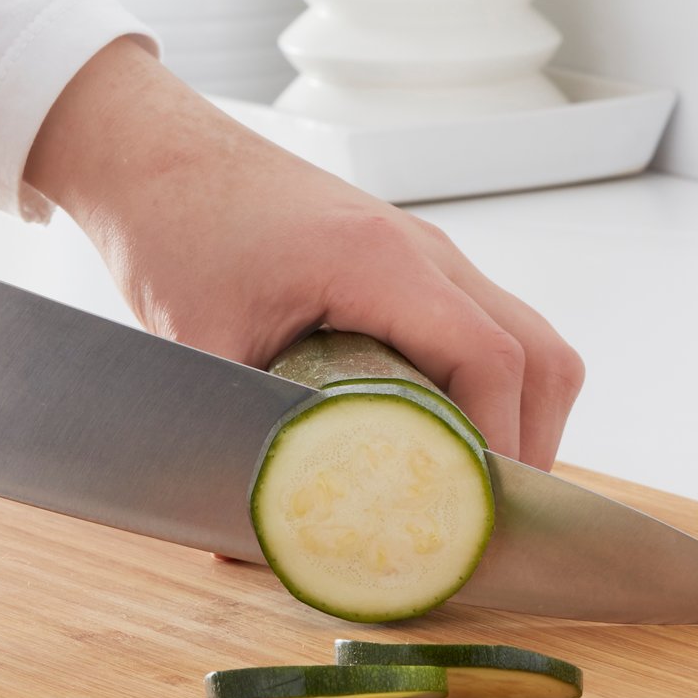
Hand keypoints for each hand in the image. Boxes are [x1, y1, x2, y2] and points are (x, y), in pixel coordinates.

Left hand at [25, 40, 583, 468]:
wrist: (158, 156)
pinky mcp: (408, 260)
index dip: (499, 450)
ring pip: (525, 338)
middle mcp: (422, 249)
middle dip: (528, 446)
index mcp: (380, 261)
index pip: (494, 361)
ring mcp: (424, 250)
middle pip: (540, 354)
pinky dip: (485, 386)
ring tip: (463, 486)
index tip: (472, 516)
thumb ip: (246, 436)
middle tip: (480, 518)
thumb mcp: (202, 347)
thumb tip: (265, 541)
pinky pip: (485, 325)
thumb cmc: (174, 230)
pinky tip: (433, 433)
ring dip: (515, 416)